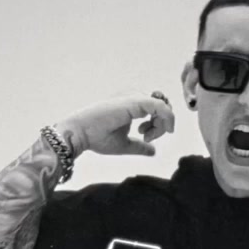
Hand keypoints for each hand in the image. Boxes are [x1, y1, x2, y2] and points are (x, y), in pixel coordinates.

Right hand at [55, 92, 175, 156]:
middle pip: (161, 107)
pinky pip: (160, 106)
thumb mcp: (124, 144)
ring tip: (146, 136)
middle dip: (160, 125)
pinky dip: (167, 118)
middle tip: (147, 138)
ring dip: (161, 124)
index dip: (157, 125)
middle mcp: (132, 97)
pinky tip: (165, 130)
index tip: (146, 139)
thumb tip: (153, 151)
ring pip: (162, 106)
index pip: (155, 109)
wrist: (80, 134)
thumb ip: (140, 146)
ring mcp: (133, 97)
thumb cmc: (97, 138)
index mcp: (130, 105)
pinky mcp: (134, 101)